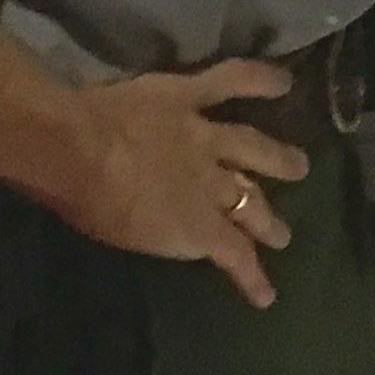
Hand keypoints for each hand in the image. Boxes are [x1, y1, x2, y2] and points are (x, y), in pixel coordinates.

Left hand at [50, 61, 309, 308]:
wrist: (75, 150)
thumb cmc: (88, 203)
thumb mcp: (129, 237)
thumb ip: (164, 235)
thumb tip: (181, 234)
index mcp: (194, 225)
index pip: (235, 254)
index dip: (253, 275)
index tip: (267, 295)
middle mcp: (211, 182)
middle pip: (250, 205)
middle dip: (268, 223)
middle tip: (283, 234)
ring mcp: (204, 135)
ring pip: (254, 149)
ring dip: (279, 159)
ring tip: (300, 166)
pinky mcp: (187, 95)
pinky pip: (229, 81)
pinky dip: (258, 78)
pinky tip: (284, 81)